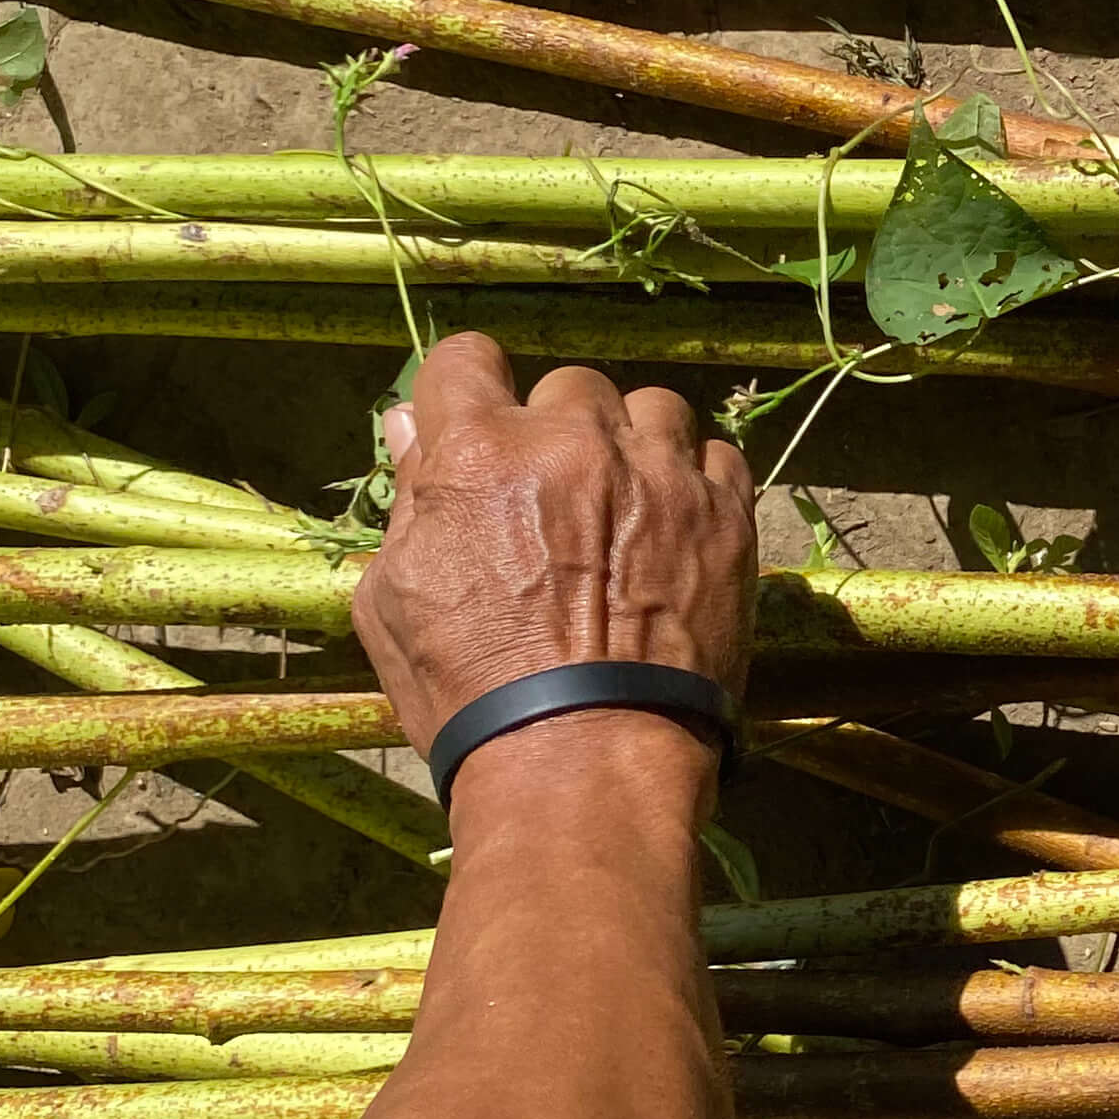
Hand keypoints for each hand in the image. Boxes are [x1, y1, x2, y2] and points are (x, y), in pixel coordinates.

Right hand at [352, 334, 756, 797]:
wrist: (584, 759)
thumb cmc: (471, 695)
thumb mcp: (395, 602)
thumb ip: (409, 501)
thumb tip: (410, 426)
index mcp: (477, 453)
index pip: (466, 359)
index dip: (468, 391)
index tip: (481, 427)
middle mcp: (572, 443)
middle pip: (567, 388)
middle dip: (558, 432)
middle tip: (558, 500)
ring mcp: (657, 473)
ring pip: (651, 410)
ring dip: (635, 447)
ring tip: (626, 512)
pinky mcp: (724, 513)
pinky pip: (716, 457)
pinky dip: (696, 482)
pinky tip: (675, 531)